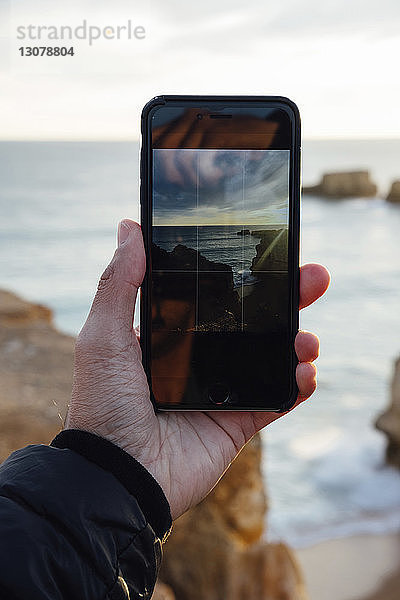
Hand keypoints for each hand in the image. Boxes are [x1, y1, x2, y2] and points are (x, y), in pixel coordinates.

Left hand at [65, 220, 329, 519]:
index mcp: (169, 334)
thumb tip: (130, 227)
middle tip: (313, 277)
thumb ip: (120, 283)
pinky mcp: (236, 421)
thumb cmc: (103, 404)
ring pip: (270, 356)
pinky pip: (276, 400)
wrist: (118, 475)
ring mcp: (220, 390)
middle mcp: (197, 358)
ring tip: (306, 336)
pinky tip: (305, 371)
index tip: (269, 253)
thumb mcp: (103, 335)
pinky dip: (297, 385)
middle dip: (285, 299)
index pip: (214, 295)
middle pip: (251, 321)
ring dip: (297, 341)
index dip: (242, 276)